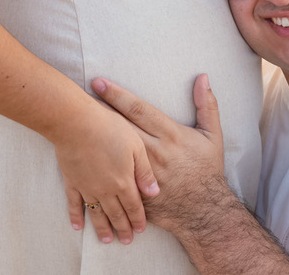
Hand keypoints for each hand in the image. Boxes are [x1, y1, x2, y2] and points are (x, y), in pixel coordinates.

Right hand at [53, 101, 159, 244]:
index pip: (133, 206)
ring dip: (102, 229)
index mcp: (123, 182)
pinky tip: (78, 227)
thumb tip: (154, 192)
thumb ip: (144, 172)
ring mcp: (87, 188)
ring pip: (97, 214)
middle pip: (116, 214)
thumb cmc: (110, 129)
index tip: (141, 230)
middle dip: (123, 228)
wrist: (77, 123)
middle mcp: (106, 190)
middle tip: (127, 241)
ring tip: (107, 241)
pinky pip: (74, 204)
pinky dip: (76, 216)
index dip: (138, 219)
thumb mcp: (136, 147)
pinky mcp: (72, 182)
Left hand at [92, 74, 227, 233]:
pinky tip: (83, 156)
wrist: (204, 211)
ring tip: (75, 122)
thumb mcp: (212, 136)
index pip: (139, 109)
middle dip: (99, 111)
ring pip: (114, 151)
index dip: (117, 95)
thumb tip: (203, 77)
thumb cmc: (206, 169)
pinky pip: (115, 177)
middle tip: (78, 97)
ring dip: (95, 136)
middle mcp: (155, 152)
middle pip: (120, 127)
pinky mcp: (137, 192)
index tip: (99, 82)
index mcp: (171, 135)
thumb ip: (207, 105)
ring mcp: (143, 174)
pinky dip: (98, 167)